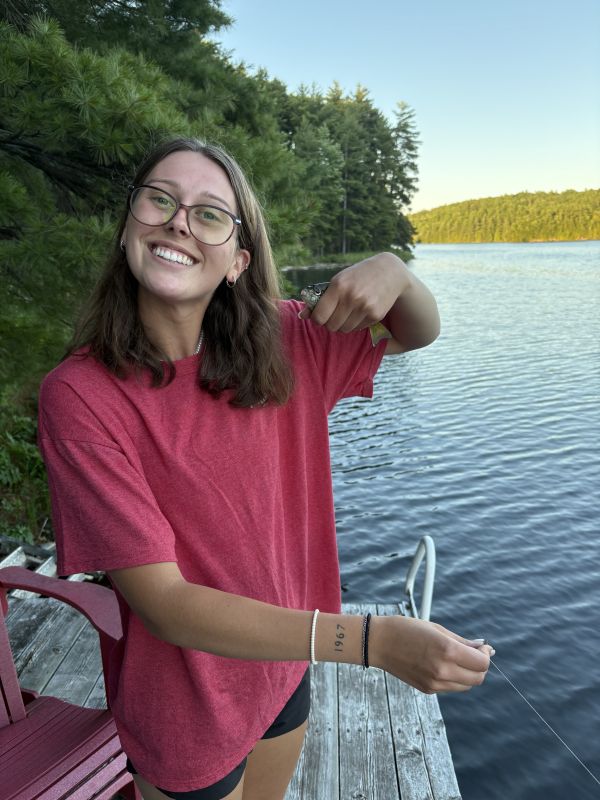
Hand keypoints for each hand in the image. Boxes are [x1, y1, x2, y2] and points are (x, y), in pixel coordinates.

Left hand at [298, 253, 409, 332]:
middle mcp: (351, 297)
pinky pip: (358, 328)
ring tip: (348, 312)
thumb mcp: (338, 281)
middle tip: (334, 314)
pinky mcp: (375, 315)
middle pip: (331, 326)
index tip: (320, 316)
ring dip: (343, 324)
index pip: (319, 316)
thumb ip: (320, 299)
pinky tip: (361, 311)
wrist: (389, 272)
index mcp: (338, 286)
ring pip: (344, 329)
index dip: (317, 319)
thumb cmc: (358, 276)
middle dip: (330, 323)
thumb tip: (301, 316)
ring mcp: (365, 307)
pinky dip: (356, 323)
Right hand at [370, 615, 491, 693]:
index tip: (481, 647)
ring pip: (466, 686)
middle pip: (478, 678)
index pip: (482, 663)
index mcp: (447, 651)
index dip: (486, 655)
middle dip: (480, 666)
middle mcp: (443, 670)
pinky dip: (454, 678)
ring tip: (457, 658)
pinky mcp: (427, 690)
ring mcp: (435, 683)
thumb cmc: (407, 629)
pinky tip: (443, 664)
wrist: (379, 642)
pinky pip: (451, 687)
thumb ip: (462, 641)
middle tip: (473, 653)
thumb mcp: (437, 629)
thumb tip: (484, 648)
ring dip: (468, 674)